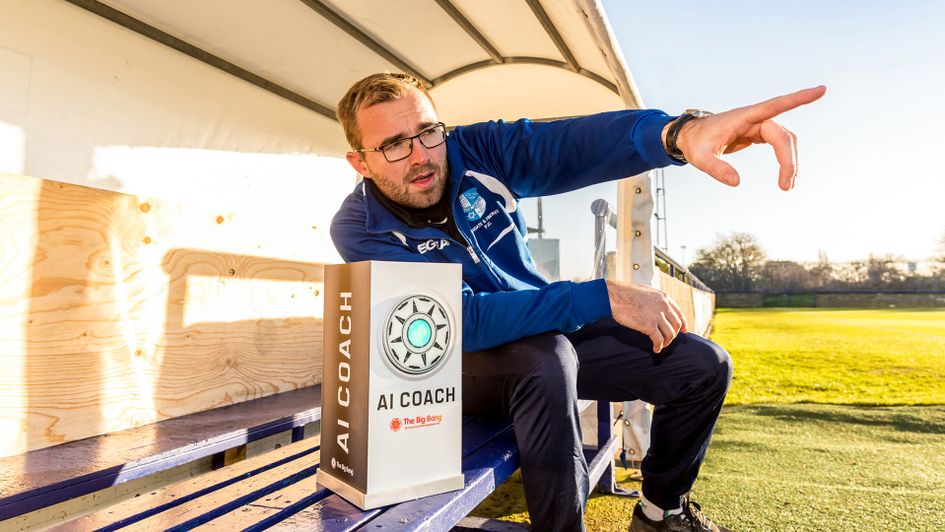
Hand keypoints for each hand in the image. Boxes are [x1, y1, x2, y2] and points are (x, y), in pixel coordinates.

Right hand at [605, 280, 687, 352]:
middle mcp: (663, 306)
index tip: (684, 330)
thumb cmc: (624, 293)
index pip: (679, 312)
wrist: (614, 297)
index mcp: (663, 297)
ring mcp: (657, 316)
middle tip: (669, 339)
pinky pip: (659, 340)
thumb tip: (656, 306)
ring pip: (670, 334)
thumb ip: (654, 299)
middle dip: (675, 334)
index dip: (683, 323)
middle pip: (677, 324)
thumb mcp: (645, 291)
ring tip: (661, 345)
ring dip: (667, 341)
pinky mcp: (649, 326)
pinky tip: (655, 349)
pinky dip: (659, 346)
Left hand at [667, 85, 826, 189]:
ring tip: (787, 186)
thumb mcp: (700, 158)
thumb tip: (736, 182)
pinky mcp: (758, 133)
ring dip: (790, 161)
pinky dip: (785, 158)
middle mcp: (755, 118)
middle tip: (786, 186)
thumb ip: (716, 169)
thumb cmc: (695, 143)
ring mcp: (758, 125)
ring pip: (785, 140)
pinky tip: (786, 176)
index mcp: (743, 117)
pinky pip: (779, 143)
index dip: (798, 99)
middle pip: (783, 136)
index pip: (775, 105)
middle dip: (788, 160)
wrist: (690, 137)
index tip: (821, 90)